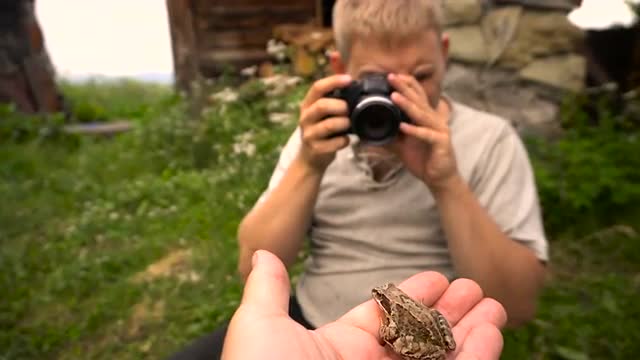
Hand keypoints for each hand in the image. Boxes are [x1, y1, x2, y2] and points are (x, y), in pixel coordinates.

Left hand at [221, 250, 506, 359]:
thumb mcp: (259, 328)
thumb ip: (269, 291)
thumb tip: (263, 253)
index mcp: (339, 348)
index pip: (386, 316)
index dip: (413, 295)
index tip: (438, 278)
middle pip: (420, 336)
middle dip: (449, 312)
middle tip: (475, 289)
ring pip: (442, 358)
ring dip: (470, 333)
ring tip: (494, 308)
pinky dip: (475, 358)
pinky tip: (490, 335)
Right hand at [296, 74, 352, 173]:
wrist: (311, 157)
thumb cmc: (322, 126)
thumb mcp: (324, 104)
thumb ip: (331, 82)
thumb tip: (335, 54)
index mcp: (309, 103)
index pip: (317, 87)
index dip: (333, 81)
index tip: (349, 79)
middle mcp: (305, 117)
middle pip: (322, 105)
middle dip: (340, 106)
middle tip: (349, 109)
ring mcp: (309, 134)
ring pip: (328, 125)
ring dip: (343, 123)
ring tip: (349, 124)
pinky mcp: (316, 149)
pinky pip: (333, 143)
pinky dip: (343, 141)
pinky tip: (346, 140)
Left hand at [388, 73, 459, 192]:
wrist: (439, 178)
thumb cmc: (423, 159)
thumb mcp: (402, 146)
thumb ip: (389, 136)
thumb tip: (369, 132)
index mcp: (426, 118)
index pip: (417, 96)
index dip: (406, 85)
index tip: (392, 75)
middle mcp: (434, 120)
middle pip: (418, 100)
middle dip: (404, 88)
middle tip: (390, 77)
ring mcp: (439, 130)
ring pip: (421, 115)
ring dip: (407, 105)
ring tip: (394, 96)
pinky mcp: (441, 143)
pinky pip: (426, 135)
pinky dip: (414, 130)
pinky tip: (403, 126)